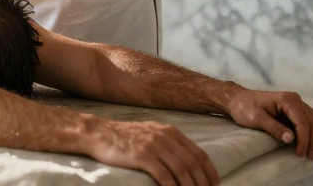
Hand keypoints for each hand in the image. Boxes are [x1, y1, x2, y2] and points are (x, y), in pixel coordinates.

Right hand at [88, 119, 219, 185]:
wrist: (98, 134)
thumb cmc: (123, 137)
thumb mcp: (150, 133)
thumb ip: (168, 143)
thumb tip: (186, 163)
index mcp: (170, 132)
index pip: (199, 154)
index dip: (210, 172)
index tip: (215, 185)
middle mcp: (165, 137)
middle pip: (193, 164)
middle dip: (204, 183)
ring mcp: (154, 145)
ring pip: (182, 171)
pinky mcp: (142, 156)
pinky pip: (165, 176)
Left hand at [226, 89, 312, 158]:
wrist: (237, 100)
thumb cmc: (244, 108)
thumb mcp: (256, 119)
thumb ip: (274, 128)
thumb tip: (291, 139)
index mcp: (287, 99)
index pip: (303, 122)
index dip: (304, 140)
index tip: (301, 153)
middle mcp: (295, 99)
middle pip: (312, 121)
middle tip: (310, 156)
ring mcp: (296, 103)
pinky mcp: (295, 108)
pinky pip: (311, 119)